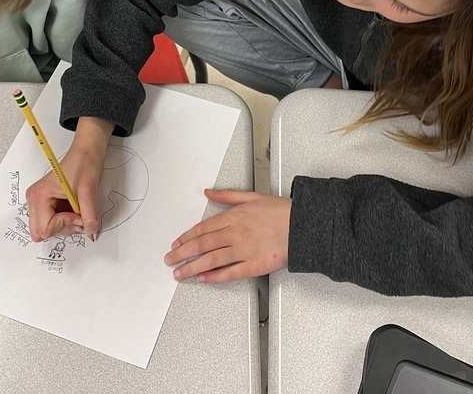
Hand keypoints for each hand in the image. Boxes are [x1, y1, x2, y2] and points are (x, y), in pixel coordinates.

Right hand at [25, 117, 112, 240]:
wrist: (86, 151)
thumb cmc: (84, 164)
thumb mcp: (89, 189)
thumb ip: (89, 213)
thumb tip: (90, 230)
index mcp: (40, 195)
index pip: (45, 228)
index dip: (65, 224)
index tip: (79, 215)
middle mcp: (34, 199)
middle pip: (41, 232)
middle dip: (61, 228)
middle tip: (77, 216)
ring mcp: (39, 201)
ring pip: (46, 229)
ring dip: (64, 224)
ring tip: (78, 208)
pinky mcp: (46, 202)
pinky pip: (52, 221)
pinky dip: (64, 220)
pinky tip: (74, 207)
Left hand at [164, 189, 290, 283]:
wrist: (303, 226)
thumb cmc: (281, 211)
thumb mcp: (252, 196)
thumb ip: (227, 195)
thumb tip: (209, 192)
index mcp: (234, 216)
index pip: (203, 228)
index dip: (186, 237)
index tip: (176, 243)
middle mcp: (235, 233)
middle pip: (201, 244)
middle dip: (182, 253)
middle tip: (169, 260)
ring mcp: (243, 251)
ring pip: (211, 260)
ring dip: (192, 267)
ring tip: (179, 273)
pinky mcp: (254, 265)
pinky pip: (230, 273)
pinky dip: (215, 277)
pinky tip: (203, 279)